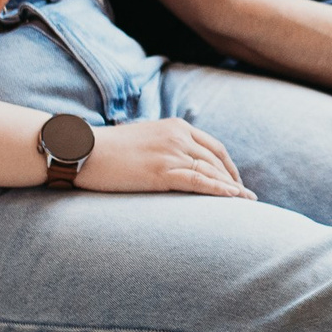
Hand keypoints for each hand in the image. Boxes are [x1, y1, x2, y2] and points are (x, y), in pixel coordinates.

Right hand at [73, 118, 254, 198]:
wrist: (84, 151)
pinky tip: (232, 199)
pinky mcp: (161, 171)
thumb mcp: (145, 138)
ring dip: (232, 189)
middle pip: (217, 161)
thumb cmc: (109, 149)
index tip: (236, 181)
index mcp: (176, 126)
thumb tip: (175, 162)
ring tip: (247, 204)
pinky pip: (198, 182)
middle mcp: (178, 136)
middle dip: (234, 180)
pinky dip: (218, 190)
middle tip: (247, 198)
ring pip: (211, 172)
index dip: (228, 166)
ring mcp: (171, 153)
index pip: (213, 147)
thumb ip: (164, 145)